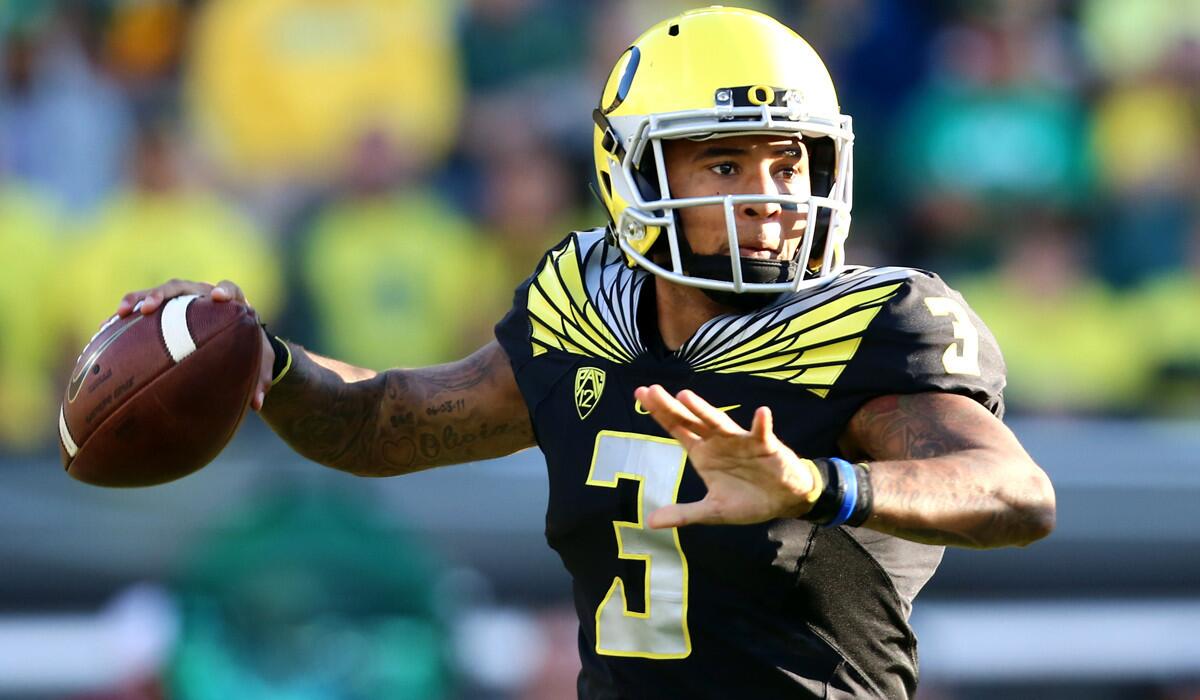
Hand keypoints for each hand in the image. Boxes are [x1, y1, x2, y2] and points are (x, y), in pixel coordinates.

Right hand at [116, 278, 274, 411]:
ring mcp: (182, 300)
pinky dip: (127, 317)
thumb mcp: (258, 364)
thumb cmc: (249, 350)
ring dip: (138, 299)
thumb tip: (257, 403)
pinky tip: (106, 329)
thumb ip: (259, 379)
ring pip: (157, 295)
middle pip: (182, 286)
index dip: (224, 290)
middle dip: (163, 294)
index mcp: (231, 303)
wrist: (235, 340)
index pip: (230, 289)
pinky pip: (143, 309)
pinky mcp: (165, 310)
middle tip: (150, 307)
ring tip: (121, 313)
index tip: (217, 297)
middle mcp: (202, 295)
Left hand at [634, 384, 818, 528]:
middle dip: (671, 406)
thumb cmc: (747, 499)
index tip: (640, 393)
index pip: (677, 428)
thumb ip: (683, 514)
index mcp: (703, 453)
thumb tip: (650, 523)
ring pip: (719, 423)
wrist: (783, 500)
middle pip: (690, 420)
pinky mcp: (766, 447)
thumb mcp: (712, 511)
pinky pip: (762, 434)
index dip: (659, 412)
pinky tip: (762, 413)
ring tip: (685, 396)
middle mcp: (717, 442)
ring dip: (703, 410)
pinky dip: (762, 424)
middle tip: (650, 389)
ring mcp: (741, 441)